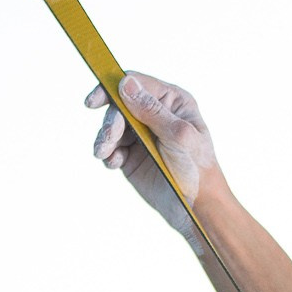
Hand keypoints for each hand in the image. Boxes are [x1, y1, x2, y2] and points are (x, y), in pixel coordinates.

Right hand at [85, 72, 219, 252]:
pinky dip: (109, 155)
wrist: (195, 208)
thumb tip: (126, 84)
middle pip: (119, 105)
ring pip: (112, 127)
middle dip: (110, 123)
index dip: (111, 88)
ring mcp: (142, 134)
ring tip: (105, 155)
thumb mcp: (178, 136)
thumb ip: (152, 110)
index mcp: (172, 100)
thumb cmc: (197, 170)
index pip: (136, 83)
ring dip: (105, 140)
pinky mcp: (132, 155)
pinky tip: (115, 164)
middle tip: (107, 142)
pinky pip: (112, 148)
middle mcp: (155, 113)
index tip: (94, 103)